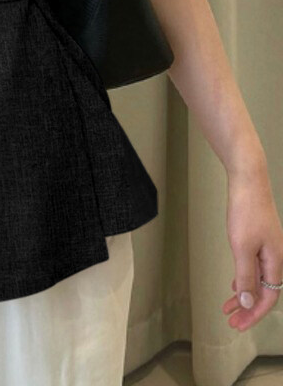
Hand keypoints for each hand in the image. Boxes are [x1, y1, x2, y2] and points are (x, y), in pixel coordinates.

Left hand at [223, 165, 282, 330]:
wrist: (248, 182)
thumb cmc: (246, 212)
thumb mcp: (242, 247)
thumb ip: (246, 275)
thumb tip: (249, 303)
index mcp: (277, 263)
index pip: (268, 298)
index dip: (253, 314)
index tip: (237, 325)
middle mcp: (277, 258)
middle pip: (264, 292)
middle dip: (248, 309)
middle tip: (230, 320)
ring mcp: (270, 248)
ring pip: (258, 280)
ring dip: (244, 294)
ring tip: (228, 306)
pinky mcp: (261, 239)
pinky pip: (256, 267)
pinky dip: (245, 278)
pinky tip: (235, 283)